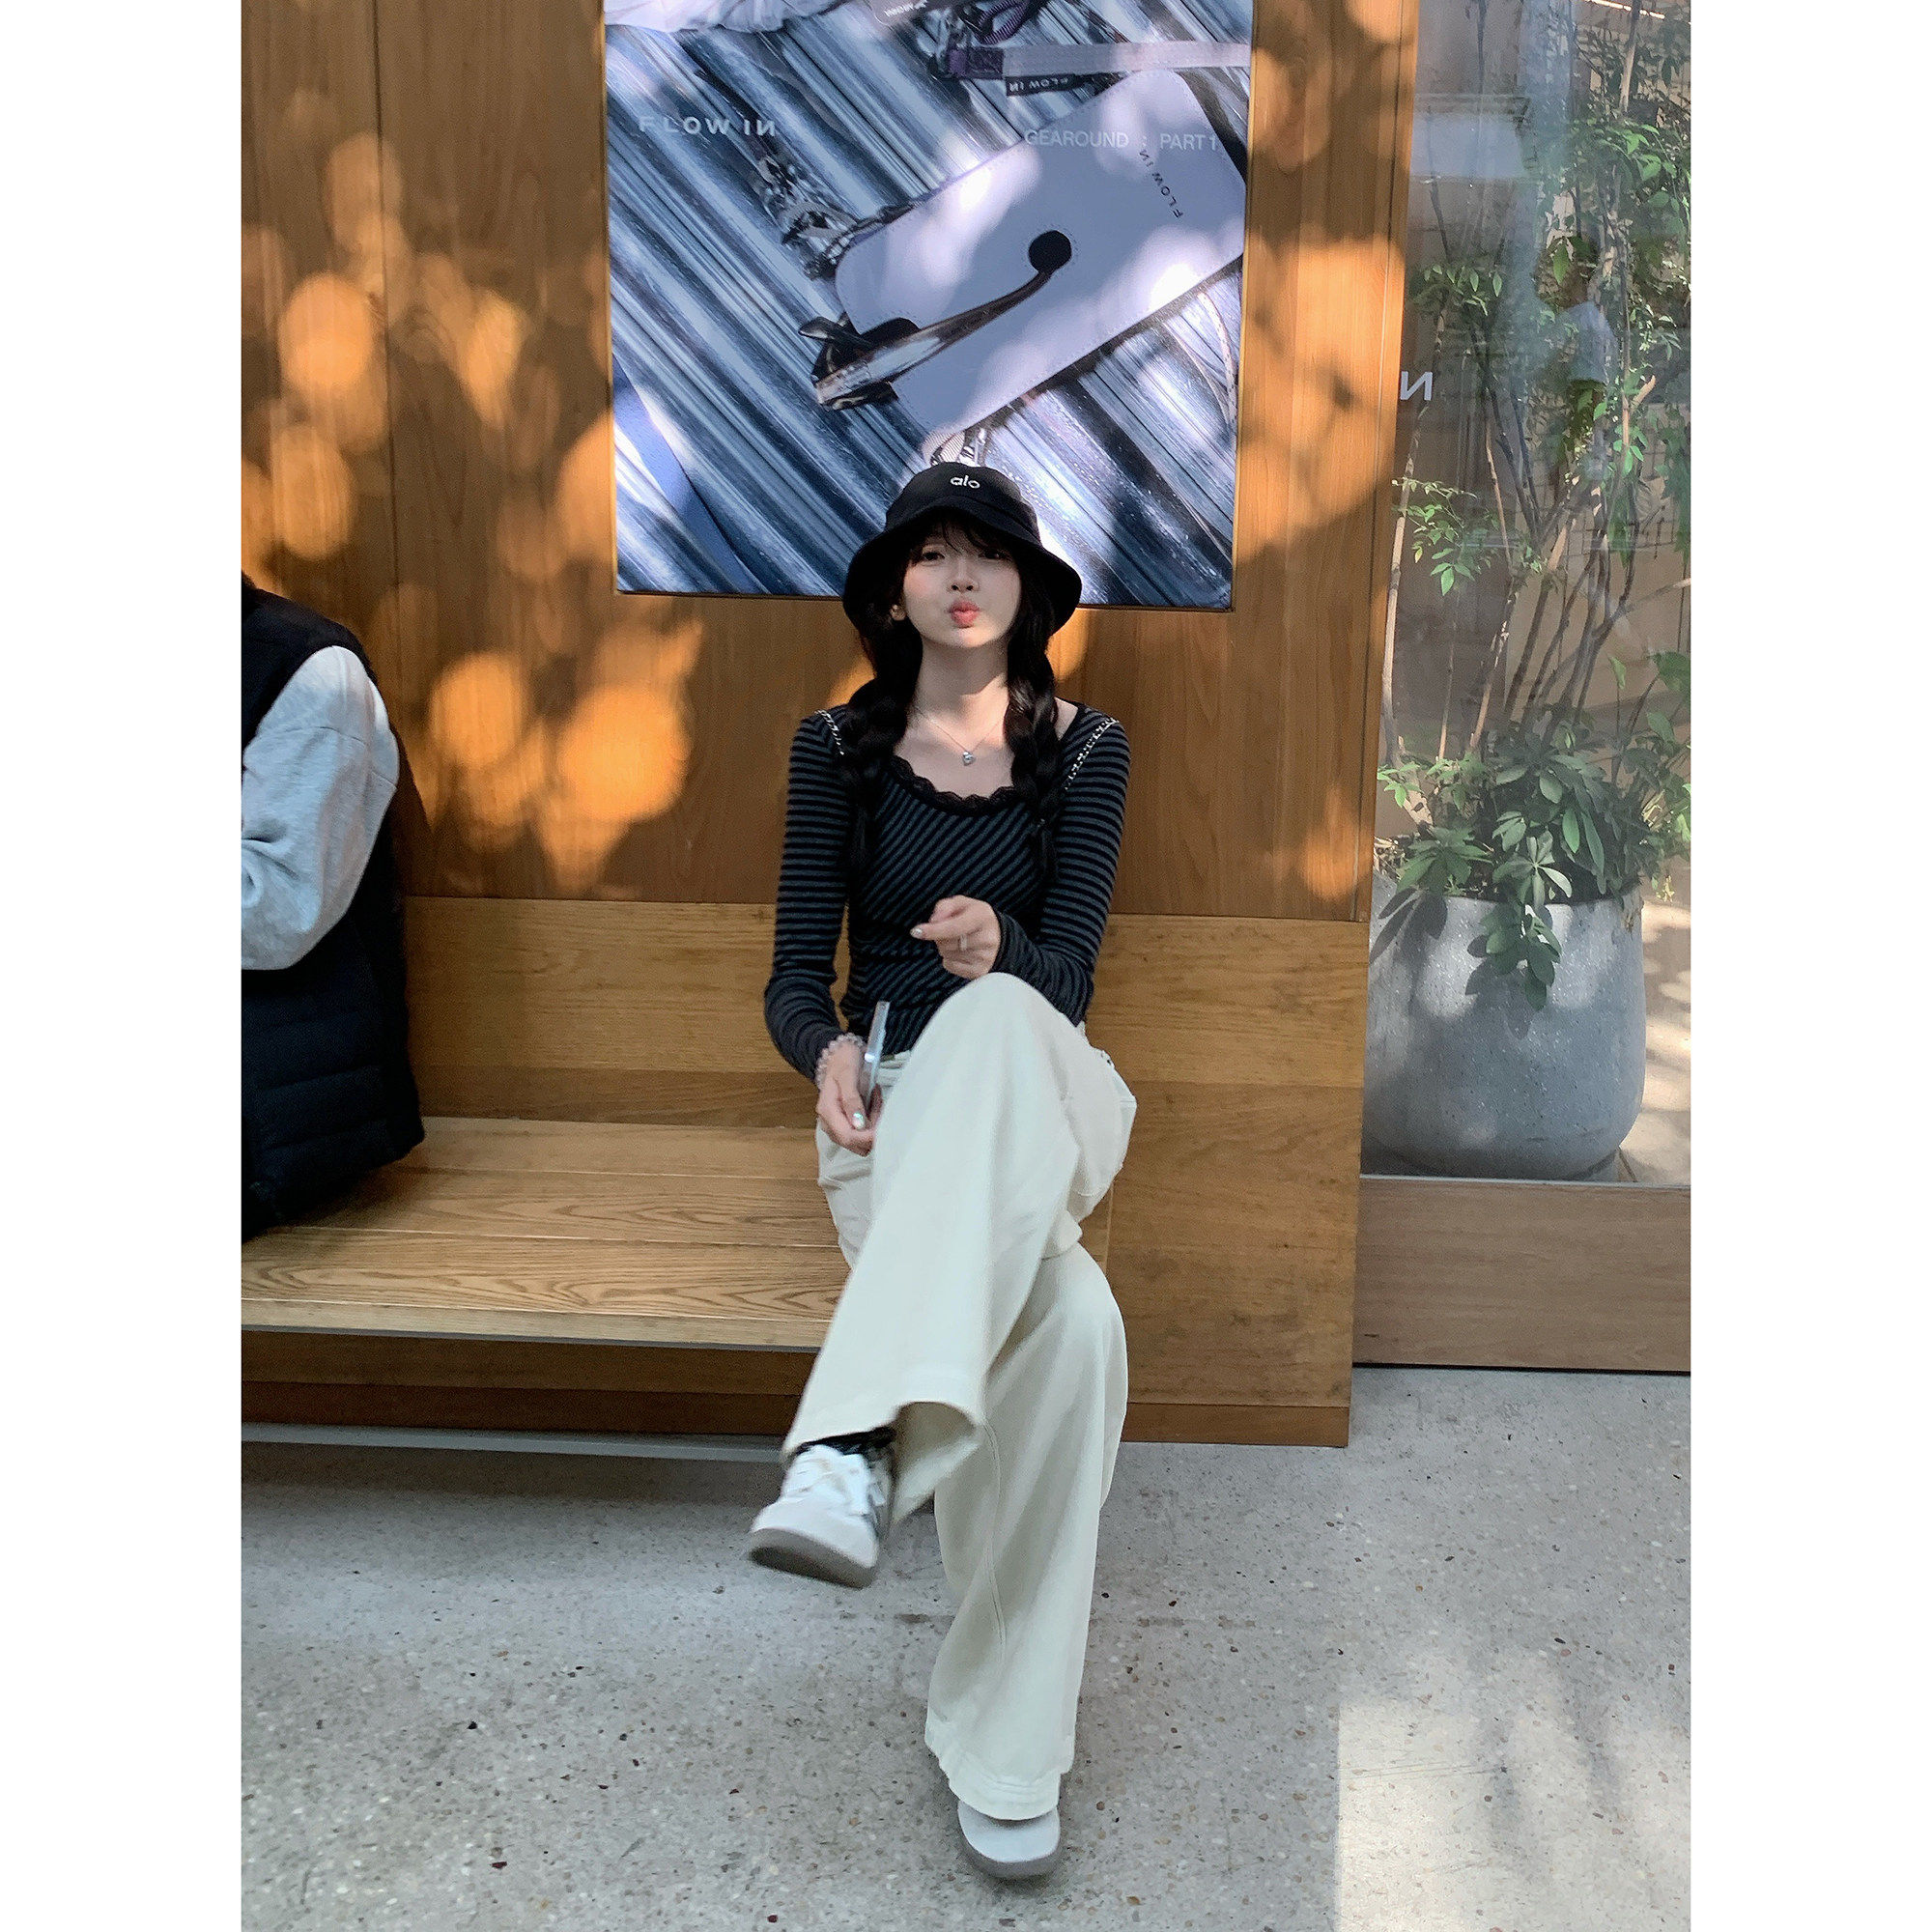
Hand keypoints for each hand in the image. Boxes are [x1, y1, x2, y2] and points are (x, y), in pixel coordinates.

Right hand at [816, 1036, 883, 1152]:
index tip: (883, 1130)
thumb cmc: (843, 1062)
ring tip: (874, 1100)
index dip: (866, 1138)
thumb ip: (852, 1100)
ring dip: (872, 1124)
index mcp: (827, 1111)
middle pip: (854, 1143)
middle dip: (871, 1129)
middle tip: (877, 1104)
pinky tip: (871, 1104)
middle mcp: (829, 1122)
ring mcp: (836, 1125)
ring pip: (860, 1141)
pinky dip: (871, 1121)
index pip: (847, 1136)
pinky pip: (862, 1133)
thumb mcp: (848, 1076)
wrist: (839, 1056)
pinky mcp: (844, 1124)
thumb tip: (858, 1125)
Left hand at [912, 895, 999, 978]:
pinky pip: (949, 965)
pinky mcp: (979, 972)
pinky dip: (950, 959)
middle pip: (945, 942)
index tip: (916, 931)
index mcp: (982, 917)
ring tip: (961, 941)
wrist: (1000, 937)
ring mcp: (984, 957)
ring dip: (945, 947)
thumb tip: (933, 920)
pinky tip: (963, 952)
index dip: (933, 930)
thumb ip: (945, 906)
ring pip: (945, 954)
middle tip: (951, 931)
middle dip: (940, 936)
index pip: (953, 927)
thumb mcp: (963, 904)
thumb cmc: (977, 918)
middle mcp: (986, 938)